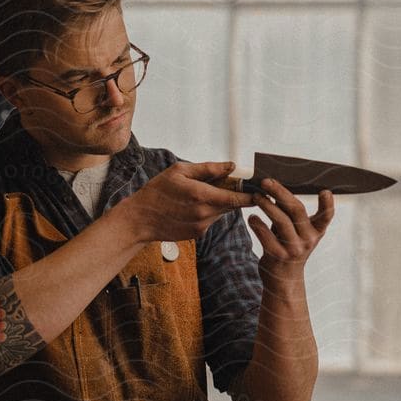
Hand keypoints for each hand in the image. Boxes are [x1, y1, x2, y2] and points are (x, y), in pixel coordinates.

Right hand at [114, 161, 257, 244]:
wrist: (140, 219)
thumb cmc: (157, 190)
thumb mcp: (179, 171)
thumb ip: (208, 168)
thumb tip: (232, 166)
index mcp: (202, 195)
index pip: (238, 198)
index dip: (252, 194)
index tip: (260, 189)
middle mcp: (205, 213)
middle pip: (232, 205)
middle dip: (234, 195)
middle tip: (230, 184)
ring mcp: (202, 226)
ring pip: (221, 212)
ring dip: (219, 203)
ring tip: (200, 194)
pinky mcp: (197, 234)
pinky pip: (211, 220)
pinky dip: (207, 212)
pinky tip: (190, 207)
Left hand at [247, 179, 334, 277]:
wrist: (284, 280)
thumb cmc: (289, 248)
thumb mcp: (296, 232)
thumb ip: (290, 214)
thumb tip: (275, 188)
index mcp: (316, 231)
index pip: (326, 217)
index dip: (327, 205)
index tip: (326, 192)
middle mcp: (308, 240)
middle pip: (296, 210)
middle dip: (280, 193)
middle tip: (266, 181)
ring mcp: (294, 249)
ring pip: (280, 221)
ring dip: (266, 205)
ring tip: (256, 196)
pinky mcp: (277, 256)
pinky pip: (265, 236)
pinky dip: (257, 224)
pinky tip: (251, 217)